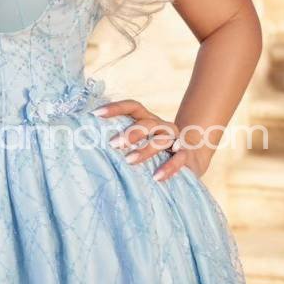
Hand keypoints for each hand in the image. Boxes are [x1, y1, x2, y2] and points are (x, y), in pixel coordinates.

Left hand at [94, 98, 208, 183]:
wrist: (192, 156)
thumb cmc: (157, 151)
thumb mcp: (141, 143)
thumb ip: (124, 141)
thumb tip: (91, 145)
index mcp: (148, 119)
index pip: (132, 106)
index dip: (115, 107)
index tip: (95, 113)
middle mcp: (161, 126)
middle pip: (147, 123)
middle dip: (130, 132)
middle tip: (113, 144)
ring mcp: (175, 140)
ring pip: (161, 139)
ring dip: (145, 150)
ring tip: (129, 161)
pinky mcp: (186, 155)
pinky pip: (179, 159)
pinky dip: (168, 167)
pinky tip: (157, 176)